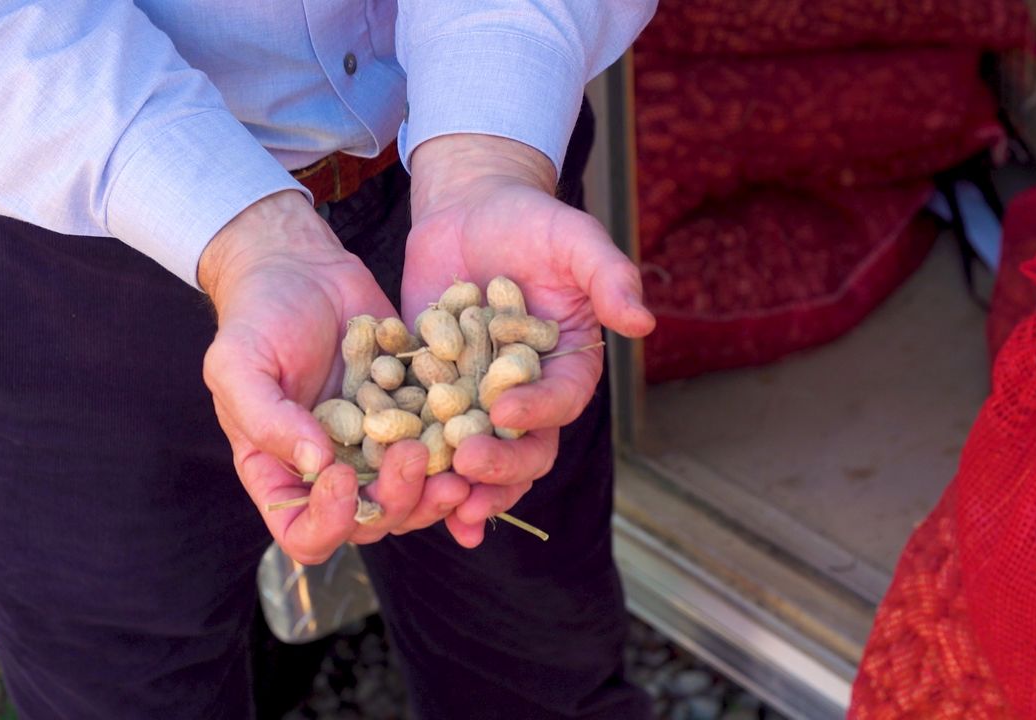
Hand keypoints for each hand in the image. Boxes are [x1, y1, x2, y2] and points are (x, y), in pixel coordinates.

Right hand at [200, 190, 469, 563]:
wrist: (301, 266)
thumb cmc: (257, 317)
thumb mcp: (238, 364)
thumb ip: (267, 418)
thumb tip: (316, 463)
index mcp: (283, 474)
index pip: (304, 533)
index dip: (328, 522)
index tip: (342, 477)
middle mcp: (334, 473)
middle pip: (372, 521)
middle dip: (399, 501)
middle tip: (416, 458)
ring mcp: (379, 447)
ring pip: (416, 495)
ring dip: (439, 489)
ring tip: (462, 459)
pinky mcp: (417, 414)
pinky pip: (444, 447)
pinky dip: (463, 449)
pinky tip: (482, 430)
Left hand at [405, 134, 654, 547]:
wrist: (470, 210)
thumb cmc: (531, 221)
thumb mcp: (573, 238)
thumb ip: (608, 276)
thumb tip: (643, 323)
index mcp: (567, 368)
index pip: (560, 402)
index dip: (536, 410)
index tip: (505, 409)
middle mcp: (525, 395)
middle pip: (522, 447)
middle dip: (498, 464)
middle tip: (465, 465)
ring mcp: (476, 401)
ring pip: (476, 457)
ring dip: (460, 485)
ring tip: (438, 500)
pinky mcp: (430, 394)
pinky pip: (424, 436)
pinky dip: (414, 464)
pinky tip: (392, 483)